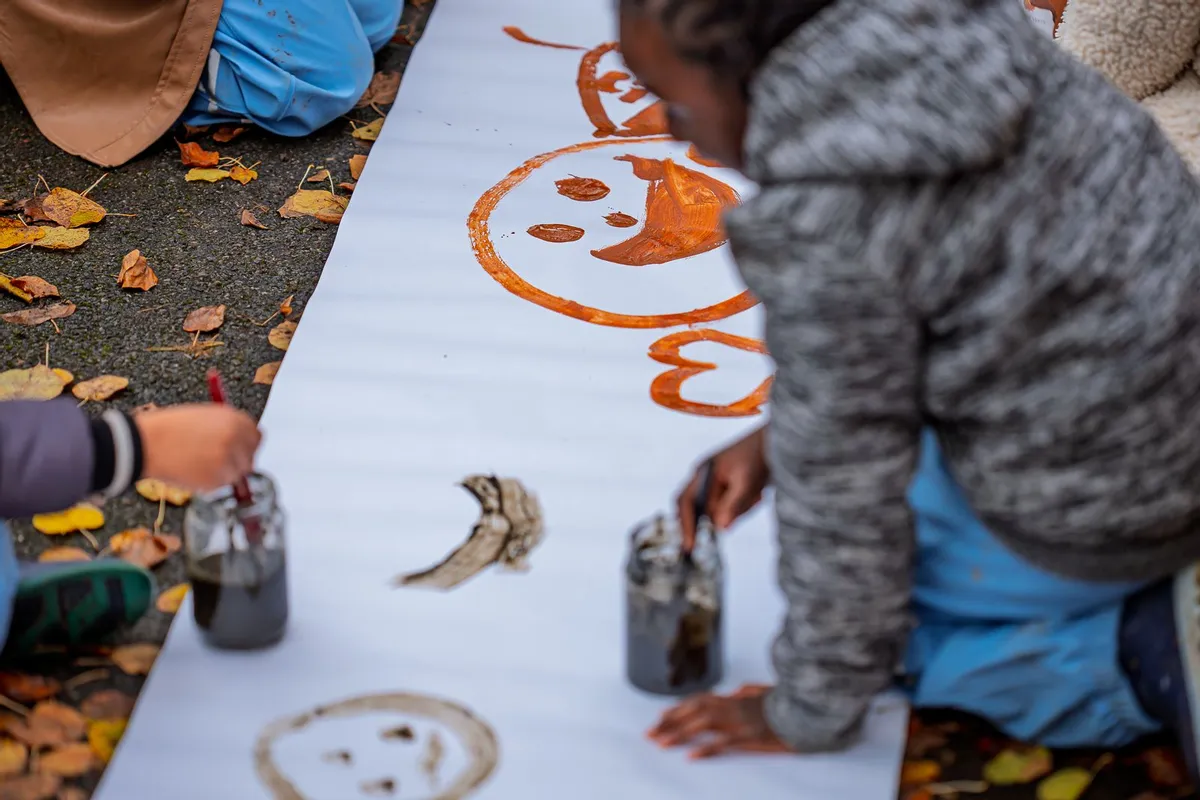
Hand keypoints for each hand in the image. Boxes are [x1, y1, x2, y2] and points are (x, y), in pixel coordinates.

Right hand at [134, 404, 261, 491]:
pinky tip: (192, 472)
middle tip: (218, 462)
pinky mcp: (216, 480)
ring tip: (198, 464)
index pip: (256, 436)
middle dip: (238, 461)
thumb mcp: (204, 417)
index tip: (240, 449)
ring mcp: (227, 461)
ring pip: (237, 474)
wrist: (145, 443)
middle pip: (250, 457)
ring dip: (223, 473)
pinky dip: (210, 482)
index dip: (247, 444)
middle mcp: (235, 440)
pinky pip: (221, 485)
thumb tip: (242, 441)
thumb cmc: (169, 427)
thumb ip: (226, 427)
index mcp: (234, 420)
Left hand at [648, 684, 791, 758]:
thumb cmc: (788, 702)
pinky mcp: (751, 736)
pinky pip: (725, 743)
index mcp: (735, 698)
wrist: (809, 709)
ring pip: (703, 724)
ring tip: (662, 743)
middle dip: (670, 722)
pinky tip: (692, 756)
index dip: (678, 708)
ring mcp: (741, 721)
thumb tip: (736, 690)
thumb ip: (748, 690)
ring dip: (680, 733)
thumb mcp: (766, 693)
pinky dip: (707, 748)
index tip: (661, 716)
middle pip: (694, 711)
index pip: (699, 700)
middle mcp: (734, 706)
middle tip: (650, 733)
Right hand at [677, 425, 768, 549]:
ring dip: (743, 506)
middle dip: (728, 513)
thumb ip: (732, 505)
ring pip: (724, 510)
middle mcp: (704, 477)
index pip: (686, 504)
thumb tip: (719, 528)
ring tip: (759, 492)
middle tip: (750, 502)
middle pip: (707, 510)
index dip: (686, 526)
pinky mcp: (730, 485)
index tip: (690, 547)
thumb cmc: (757, 455)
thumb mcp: (746, 482)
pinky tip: (759, 491)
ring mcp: (717, 481)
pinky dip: (748, 503)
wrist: (773, 439)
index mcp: (702, 474)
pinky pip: (735, 504)